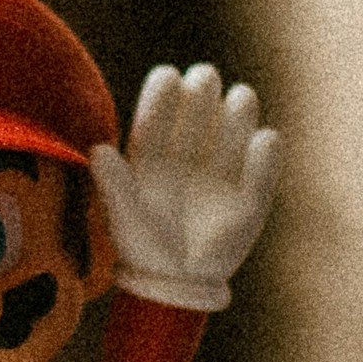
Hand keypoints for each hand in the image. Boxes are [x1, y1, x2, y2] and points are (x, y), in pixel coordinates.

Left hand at [91, 63, 277, 311]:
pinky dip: (265, 153)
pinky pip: (262, 168)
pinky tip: (262, 139)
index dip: (164, 94)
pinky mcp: (249, 197)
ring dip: (238, 112)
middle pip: (198, 112)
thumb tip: (98, 150)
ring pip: (234, 129)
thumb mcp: (124, 218)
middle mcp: (188, 155)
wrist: (176, 286)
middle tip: (205, 78)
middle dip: (203, 92)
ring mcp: (220, 173)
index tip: (168, 75)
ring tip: (240, 97)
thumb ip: (113, 185)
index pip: (159, 115)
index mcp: (153, 155)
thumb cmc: (143, 248)